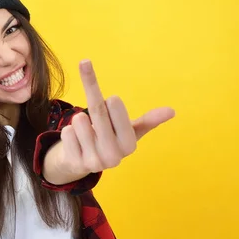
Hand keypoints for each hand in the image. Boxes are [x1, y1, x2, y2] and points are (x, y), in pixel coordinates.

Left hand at [57, 59, 174, 174]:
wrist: (81, 162)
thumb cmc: (109, 140)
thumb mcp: (130, 131)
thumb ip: (148, 121)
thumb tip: (172, 111)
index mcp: (130, 145)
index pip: (116, 107)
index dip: (111, 102)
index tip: (111, 100)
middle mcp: (113, 156)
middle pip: (97, 111)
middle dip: (92, 93)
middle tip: (87, 75)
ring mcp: (93, 162)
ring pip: (78, 121)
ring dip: (78, 120)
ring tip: (85, 131)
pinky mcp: (75, 163)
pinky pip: (66, 133)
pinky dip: (67, 132)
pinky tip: (75, 143)